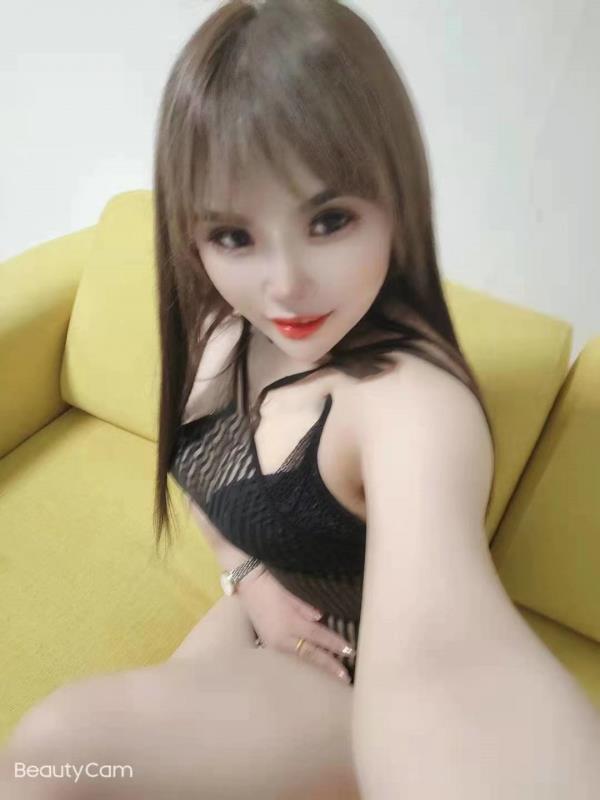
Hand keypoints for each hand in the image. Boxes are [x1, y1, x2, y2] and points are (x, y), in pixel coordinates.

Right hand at [237, 570, 354, 684]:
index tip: (350, 651)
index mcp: (289, 623)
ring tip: (333, 670)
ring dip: (317, 663)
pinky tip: (313, 660)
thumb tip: (320, 617)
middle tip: (345, 676)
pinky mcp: (268, 641)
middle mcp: (281, 637)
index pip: (318, 636)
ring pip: (300, 657)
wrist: (248, 582)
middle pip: (310, 654)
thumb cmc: (271, 583)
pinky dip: (304, 658)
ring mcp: (273, 642)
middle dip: (328, 664)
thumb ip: (306, 606)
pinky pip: (290, 653)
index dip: (334, 644)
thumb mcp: (290, 591)